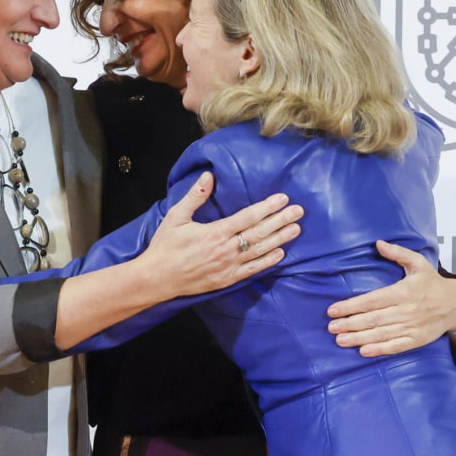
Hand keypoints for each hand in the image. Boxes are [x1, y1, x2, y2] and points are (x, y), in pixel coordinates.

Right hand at [143, 172, 302, 297]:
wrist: (157, 278)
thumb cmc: (166, 246)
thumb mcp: (176, 217)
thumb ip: (195, 196)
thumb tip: (209, 176)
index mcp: (215, 232)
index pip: (248, 217)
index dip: (267, 207)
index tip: (282, 199)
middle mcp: (226, 249)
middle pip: (259, 233)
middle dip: (280, 220)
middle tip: (299, 211)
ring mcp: (228, 266)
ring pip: (259, 251)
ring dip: (280, 239)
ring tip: (296, 229)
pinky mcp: (227, 279)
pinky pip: (252, 270)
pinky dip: (267, 261)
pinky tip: (281, 254)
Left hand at [328, 241, 455, 356]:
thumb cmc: (433, 283)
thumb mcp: (418, 263)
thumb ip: (397, 253)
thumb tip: (378, 243)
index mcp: (404, 291)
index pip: (372, 300)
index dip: (351, 306)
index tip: (333, 310)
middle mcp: (407, 310)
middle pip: (373, 318)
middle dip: (350, 323)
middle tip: (332, 327)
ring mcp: (412, 326)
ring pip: (381, 334)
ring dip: (359, 338)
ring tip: (340, 340)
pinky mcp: (417, 339)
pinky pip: (396, 346)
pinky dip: (379, 349)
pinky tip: (363, 351)